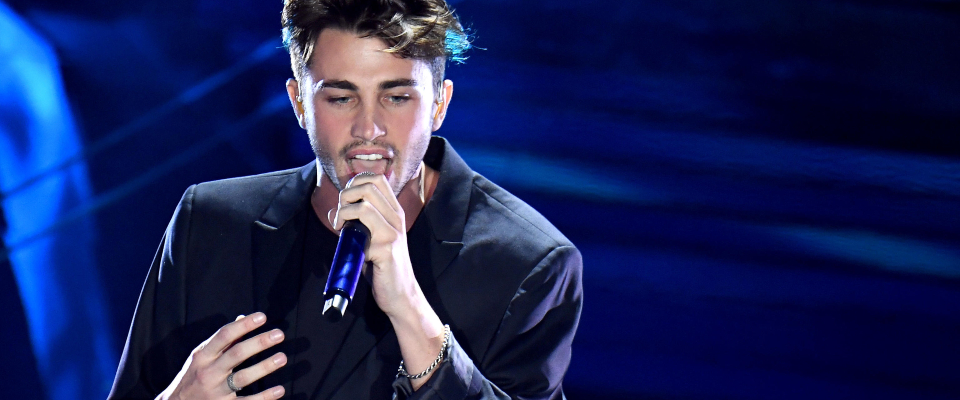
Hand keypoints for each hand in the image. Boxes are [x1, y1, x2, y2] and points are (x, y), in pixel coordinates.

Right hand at [157, 312, 286, 399]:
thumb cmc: (194, 376)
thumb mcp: (202, 356)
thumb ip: (222, 340)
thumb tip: (242, 318)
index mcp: (203, 356)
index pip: (224, 336)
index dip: (243, 325)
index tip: (262, 317)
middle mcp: (208, 372)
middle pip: (236, 354)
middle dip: (259, 343)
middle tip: (279, 334)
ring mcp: (215, 391)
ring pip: (242, 377)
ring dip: (264, 367)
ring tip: (282, 357)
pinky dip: (264, 397)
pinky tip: (279, 390)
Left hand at [329, 174, 445, 388]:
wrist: (400, 295)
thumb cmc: (383, 267)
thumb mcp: (372, 238)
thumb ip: (358, 222)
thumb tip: (335, 212)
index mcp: (394, 212)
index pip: (377, 178)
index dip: (355, 182)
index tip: (346, 201)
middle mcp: (396, 217)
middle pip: (368, 184)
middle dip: (346, 195)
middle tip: (341, 215)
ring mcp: (393, 232)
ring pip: (365, 202)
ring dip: (344, 212)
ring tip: (341, 227)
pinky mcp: (387, 248)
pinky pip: (363, 230)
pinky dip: (349, 235)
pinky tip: (352, 248)